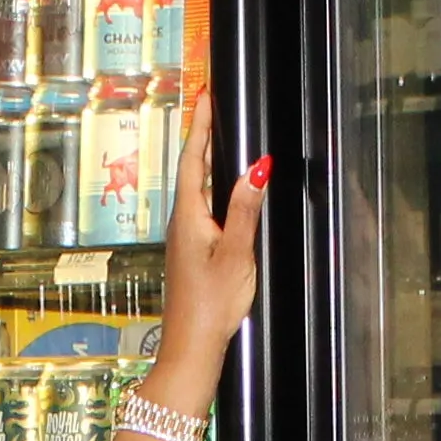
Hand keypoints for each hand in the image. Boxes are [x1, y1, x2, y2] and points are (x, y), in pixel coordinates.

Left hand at [152, 89, 269, 396]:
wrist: (191, 346)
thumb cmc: (211, 304)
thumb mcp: (237, 253)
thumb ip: (246, 209)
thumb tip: (257, 167)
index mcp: (189, 216)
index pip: (194, 158)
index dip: (200, 125)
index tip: (205, 94)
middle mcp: (182, 222)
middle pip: (193, 169)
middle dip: (203, 136)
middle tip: (211, 106)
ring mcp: (184, 238)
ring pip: (196, 189)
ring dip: (206, 160)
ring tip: (217, 136)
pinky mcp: (191, 253)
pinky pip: (200, 208)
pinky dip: (210, 188)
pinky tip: (221, 191)